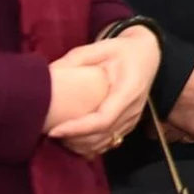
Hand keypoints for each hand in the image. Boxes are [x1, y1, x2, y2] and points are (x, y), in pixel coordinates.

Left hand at [49, 28, 161, 157]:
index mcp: (128, 90)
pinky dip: (90, 146)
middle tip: (49, 133)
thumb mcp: (101, 47)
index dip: (78, 129)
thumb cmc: (123, 50)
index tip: (54, 131)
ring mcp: (133, 119)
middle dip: (74, 139)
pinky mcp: (129, 124)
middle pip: (102, 135)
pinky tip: (73, 140)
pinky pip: (109, 142)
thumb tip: (46, 74)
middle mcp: (133, 109)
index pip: (103, 119)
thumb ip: (75, 59)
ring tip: (59, 137)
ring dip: (80, 145)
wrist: (148, 54)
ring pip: (105, 143)